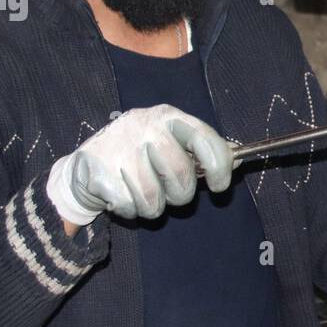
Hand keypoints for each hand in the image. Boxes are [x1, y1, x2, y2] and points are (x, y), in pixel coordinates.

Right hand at [46, 104, 234, 225]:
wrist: (88, 164)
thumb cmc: (141, 156)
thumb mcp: (172, 144)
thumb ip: (202, 151)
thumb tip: (238, 159)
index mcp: (168, 116)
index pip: (204, 137)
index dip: (219, 166)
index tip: (221, 185)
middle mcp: (144, 125)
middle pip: (181, 174)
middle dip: (180, 194)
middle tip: (169, 191)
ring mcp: (119, 146)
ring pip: (153, 198)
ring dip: (153, 206)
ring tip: (143, 193)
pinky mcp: (99, 169)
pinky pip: (130, 207)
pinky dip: (131, 210)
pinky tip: (123, 194)